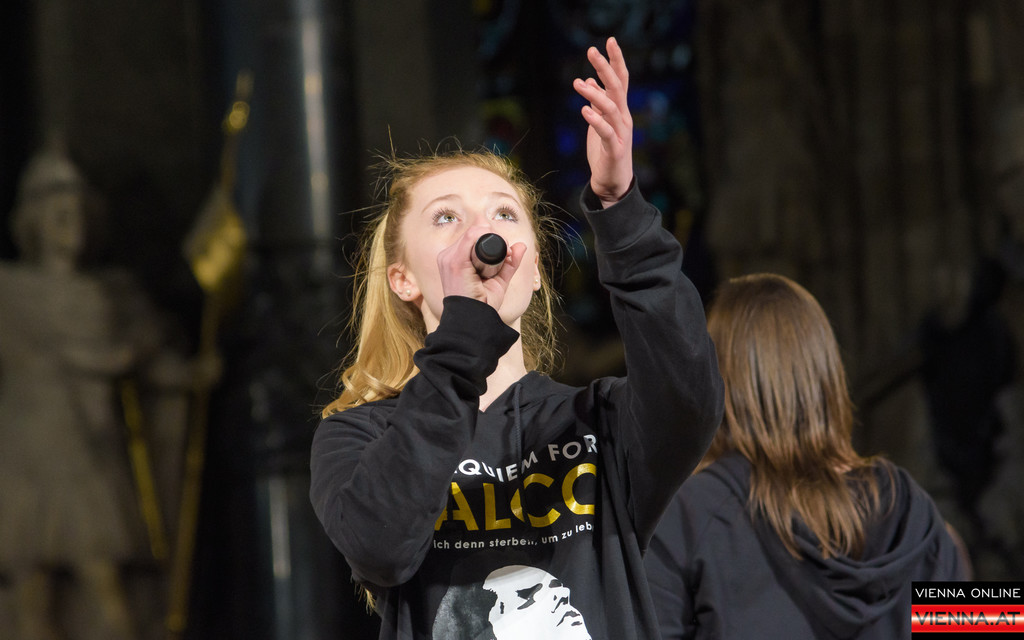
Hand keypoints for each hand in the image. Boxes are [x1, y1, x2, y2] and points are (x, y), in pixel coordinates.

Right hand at [436, 225, 527, 310]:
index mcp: (454, 260)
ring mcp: (448, 258)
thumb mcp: (498, 280)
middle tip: (506, 256)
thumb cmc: (482, 304)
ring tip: (497, 261)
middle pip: (475, 234)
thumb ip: (509, 264)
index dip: (493, 240)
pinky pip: (472, 235)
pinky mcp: (454, 261)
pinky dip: (487, 238)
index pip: (474, 238)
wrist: (473, 321)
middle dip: (495, 240)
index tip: (506, 254)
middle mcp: (448, 256)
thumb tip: (521, 245)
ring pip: (476, 232)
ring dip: (493, 240)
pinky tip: (495, 251)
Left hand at [573, 37, 632, 206]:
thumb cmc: (606, 153)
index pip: (621, 80)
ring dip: (594, 94)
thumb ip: (598, 103)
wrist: (612, 183)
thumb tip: (591, 80)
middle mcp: (624, 119)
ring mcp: (621, 134)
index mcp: (620, 111)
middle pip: (618, 88)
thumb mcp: (600, 123)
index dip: (616, 60)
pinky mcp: (615, 150)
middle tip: (591, 51)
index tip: (609, 41)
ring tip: (578, 83)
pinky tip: (584, 110)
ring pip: (611, 108)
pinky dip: (596, 120)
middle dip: (606, 68)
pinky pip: (606, 132)